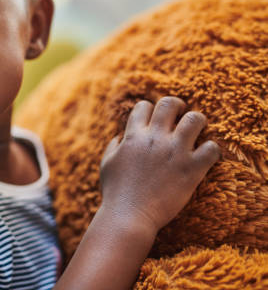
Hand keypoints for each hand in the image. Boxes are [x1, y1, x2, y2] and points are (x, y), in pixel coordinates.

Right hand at [99, 96, 220, 233]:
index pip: (144, 106)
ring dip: (197, 123)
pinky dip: (211, 150)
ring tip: (197, 133)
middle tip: (180, 117)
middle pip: (170, 104)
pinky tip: (205, 157)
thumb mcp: (106, 164)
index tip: (155, 120)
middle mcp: (155, 138)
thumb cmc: (116, 193)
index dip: (150, 110)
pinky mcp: (192, 169)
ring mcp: (175, 152)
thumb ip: (114, 146)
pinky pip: (212, 148)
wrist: (129, 216)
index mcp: (133, 136)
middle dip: (177, 106)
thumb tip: (120, 137)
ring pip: (196, 119)